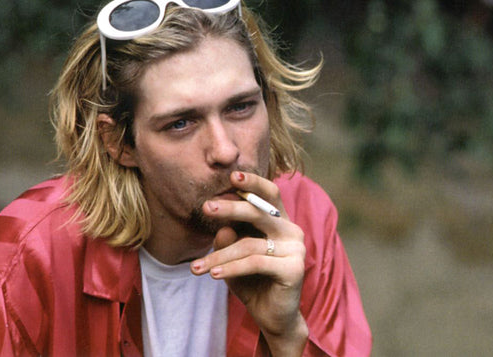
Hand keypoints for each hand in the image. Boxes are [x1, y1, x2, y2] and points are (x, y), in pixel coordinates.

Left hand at [191, 171, 307, 355]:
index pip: (269, 193)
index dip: (253, 183)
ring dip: (219, 256)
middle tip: (206, 207)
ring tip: (196, 268)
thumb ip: (227, 240)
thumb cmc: (252, 281)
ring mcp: (296, 248)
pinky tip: (213, 275)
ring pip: (249, 243)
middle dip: (230, 208)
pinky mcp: (295, 268)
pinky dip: (230, 268)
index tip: (232, 176)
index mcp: (279, 220)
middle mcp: (291, 229)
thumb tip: (222, 229)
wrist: (273, 316)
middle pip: (259, 211)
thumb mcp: (232, 257)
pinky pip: (255, 262)